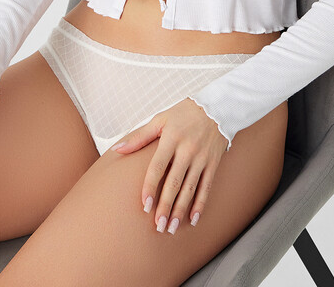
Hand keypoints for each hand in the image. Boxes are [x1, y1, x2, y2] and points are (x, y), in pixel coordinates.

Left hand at [110, 97, 228, 235]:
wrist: (217, 107)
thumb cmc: (184, 113)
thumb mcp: (160, 119)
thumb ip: (139, 136)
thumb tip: (117, 149)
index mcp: (171, 138)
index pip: (158, 167)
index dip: (150, 187)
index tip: (145, 206)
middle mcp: (187, 150)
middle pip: (174, 182)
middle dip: (165, 206)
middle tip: (158, 226)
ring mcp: (202, 157)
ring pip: (190, 188)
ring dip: (180, 210)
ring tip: (170, 227)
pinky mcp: (214, 163)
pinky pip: (207, 187)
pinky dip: (200, 204)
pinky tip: (193, 220)